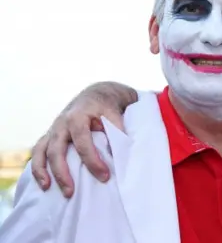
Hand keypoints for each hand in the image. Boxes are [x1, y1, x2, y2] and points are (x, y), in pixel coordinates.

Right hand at [30, 82, 137, 197]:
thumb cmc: (107, 106)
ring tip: (47, 189)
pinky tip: (43, 183)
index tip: (104, 175)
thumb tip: (120, 150)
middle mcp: (61, 123)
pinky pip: (38, 152)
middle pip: (56, 150)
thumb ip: (117, 128)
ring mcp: (53, 129)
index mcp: (78, 116)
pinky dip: (37, 167)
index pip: (83, 142)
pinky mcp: (50, 135)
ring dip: (42, 171)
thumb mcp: (115, 112)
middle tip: (71, 192)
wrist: (97, 94)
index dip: (92, 160)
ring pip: (42, 151)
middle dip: (62, 173)